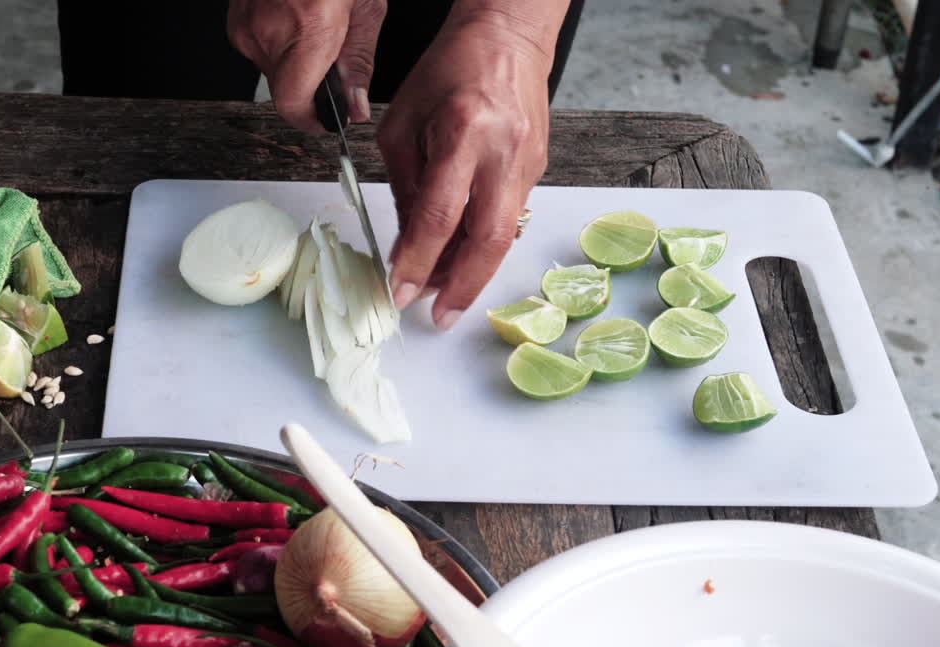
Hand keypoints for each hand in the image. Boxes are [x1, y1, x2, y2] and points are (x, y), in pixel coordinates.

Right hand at [227, 0, 385, 129]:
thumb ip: (359, 63)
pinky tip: (297, 17)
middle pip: (285, 89)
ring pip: (272, 70)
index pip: (293, 104)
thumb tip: (354, 107)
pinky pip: (259, 47)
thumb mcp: (366, 7)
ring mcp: (246, 22)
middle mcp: (269, 29)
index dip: (312, 122)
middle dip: (312, 84)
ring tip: (317, 27)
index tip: (326, 123)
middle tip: (334, 56)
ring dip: (297, 62)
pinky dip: (281, 42)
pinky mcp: (236, 17)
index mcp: (308, 28)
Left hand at [378, 12, 551, 329]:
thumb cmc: (449, 71)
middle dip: (462, 287)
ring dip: (473, 271)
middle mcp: (502, 152)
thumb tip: (406, 248)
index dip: (419, 261)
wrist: (507, 38)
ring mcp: (527, 164)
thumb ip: (405, 189)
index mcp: (462, 132)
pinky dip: (483, 244)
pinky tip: (461, 256)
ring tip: (444, 292)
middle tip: (439, 316)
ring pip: (504, 236)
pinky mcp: (538, 171)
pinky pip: (509, 219)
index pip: (439, 214)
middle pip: (488, 240)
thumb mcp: (404, 125)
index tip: (401, 290)